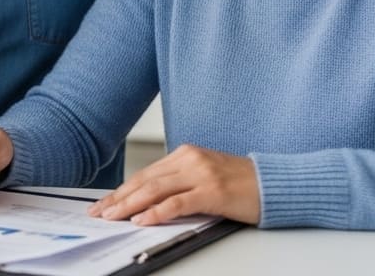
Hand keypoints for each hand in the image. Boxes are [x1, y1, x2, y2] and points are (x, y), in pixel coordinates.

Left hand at [87, 144, 260, 224]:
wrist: (275, 183)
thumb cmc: (242, 183)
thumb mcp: (203, 176)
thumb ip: (178, 183)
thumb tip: (147, 201)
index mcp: (184, 154)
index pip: (145, 174)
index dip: (122, 190)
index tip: (104, 202)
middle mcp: (189, 159)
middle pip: (144, 181)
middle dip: (118, 198)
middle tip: (99, 212)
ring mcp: (200, 174)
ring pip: (155, 190)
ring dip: (130, 205)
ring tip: (112, 216)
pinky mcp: (212, 191)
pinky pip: (177, 203)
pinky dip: (157, 212)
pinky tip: (142, 219)